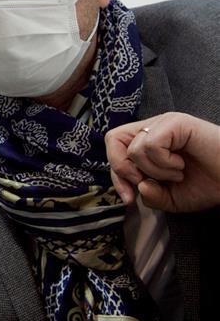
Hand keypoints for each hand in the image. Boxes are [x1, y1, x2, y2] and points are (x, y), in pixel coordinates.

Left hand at [105, 112, 219, 211]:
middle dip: (124, 169)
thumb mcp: (171, 198)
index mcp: (147, 141)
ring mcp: (163, 123)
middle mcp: (152, 128)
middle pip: (113, 139)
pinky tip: (181, 165)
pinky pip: (151, 145)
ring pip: (134, 149)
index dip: (116, 176)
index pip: (114, 150)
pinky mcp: (176, 122)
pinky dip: (164, 163)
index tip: (130, 197)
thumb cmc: (208, 184)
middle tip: (147, 182)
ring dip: (155, 170)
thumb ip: (150, 196)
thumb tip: (139, 186)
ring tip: (177, 172)